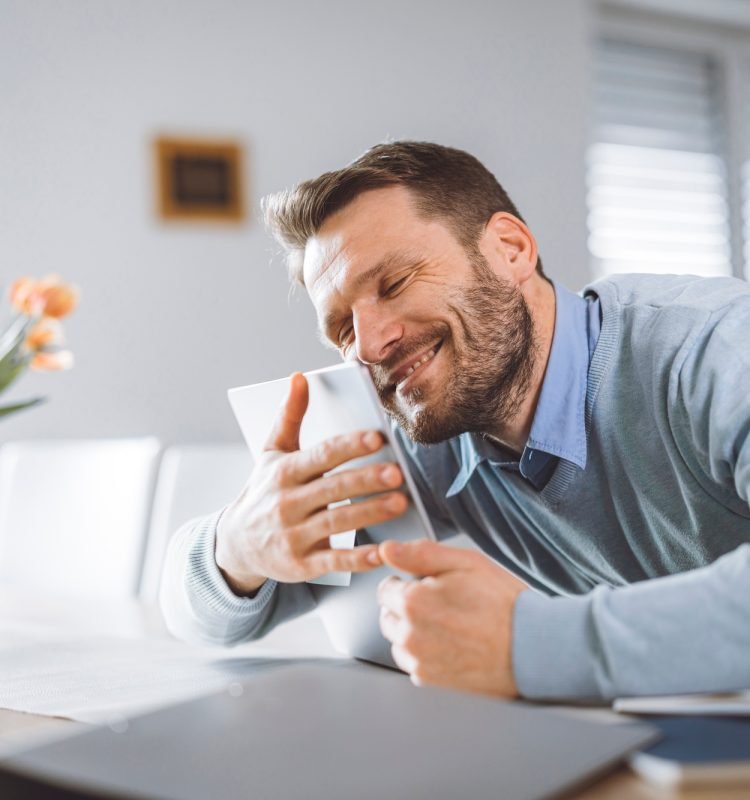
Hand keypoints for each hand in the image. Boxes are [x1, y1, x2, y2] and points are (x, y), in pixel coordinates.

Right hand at [216, 372, 407, 594]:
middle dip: (366, 479)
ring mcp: (294, 535)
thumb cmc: (263, 490)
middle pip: (333, 488)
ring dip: (370, 513)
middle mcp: (287, 502)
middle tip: (397, 473)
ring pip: (338, 522)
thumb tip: (299, 376)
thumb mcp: (271, 452)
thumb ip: (290, 415)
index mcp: (284, 471)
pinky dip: (358, 559)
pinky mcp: (301, 564)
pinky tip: (382, 553)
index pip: (321, 455)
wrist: (235, 543)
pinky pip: (333, 561)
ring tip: (400, 503)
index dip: (350, 446)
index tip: (377, 437)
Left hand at [377, 539, 527, 696]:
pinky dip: (425, 654)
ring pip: (399, 641)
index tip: (426, 584)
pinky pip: (414, 663)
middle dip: (408, 607)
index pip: (385, 588)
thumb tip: (387, 549)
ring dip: (414, 632)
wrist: (532, 648)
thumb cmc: (504, 605)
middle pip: (389, 616)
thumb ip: (420, 553)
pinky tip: (452, 645)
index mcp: (414, 602)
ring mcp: (419, 661)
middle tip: (443, 604)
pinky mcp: (430, 681)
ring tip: (449, 625)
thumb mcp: (466, 563)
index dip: (406, 582)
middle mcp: (410, 635)